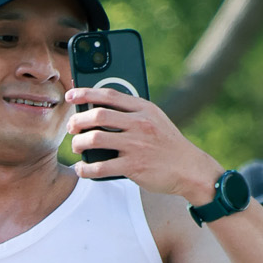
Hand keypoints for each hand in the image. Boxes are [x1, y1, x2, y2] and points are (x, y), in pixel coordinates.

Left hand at [66, 85, 217, 199]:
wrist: (190, 170)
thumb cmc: (168, 145)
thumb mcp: (156, 119)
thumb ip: (133, 113)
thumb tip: (100, 110)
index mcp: (144, 109)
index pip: (109, 94)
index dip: (86, 93)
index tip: (71, 95)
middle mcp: (139, 124)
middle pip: (98, 115)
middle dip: (78, 120)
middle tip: (72, 127)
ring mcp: (136, 145)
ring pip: (95, 139)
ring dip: (78, 143)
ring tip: (76, 146)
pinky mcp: (134, 167)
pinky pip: (101, 167)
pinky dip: (86, 169)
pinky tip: (82, 169)